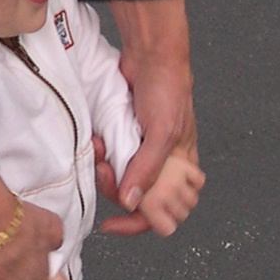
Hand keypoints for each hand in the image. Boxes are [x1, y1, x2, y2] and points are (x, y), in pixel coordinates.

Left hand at [101, 0, 200, 236]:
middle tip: (105, 170)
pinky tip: (98, 142)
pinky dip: (101, 155)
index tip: (113, 224)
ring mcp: (141, 151)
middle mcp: (162, 163)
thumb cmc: (169, 90)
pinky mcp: (124, 138)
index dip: (138, 222)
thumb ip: (148, 170)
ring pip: (119, 179)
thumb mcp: (163, 133)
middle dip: (116, 188)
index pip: (163, 211)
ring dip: (105, 170)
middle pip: (134, 198)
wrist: (149, 55)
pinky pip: (109, 158)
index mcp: (181, 167)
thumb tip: (131, 203)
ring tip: (100, 150)